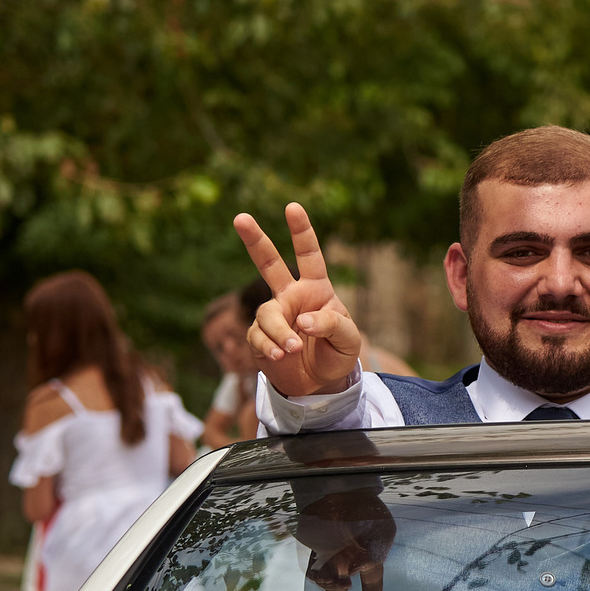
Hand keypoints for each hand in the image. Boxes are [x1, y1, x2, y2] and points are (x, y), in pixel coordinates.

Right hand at [234, 202, 364, 398]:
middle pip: (269, 263)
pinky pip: (258, 337)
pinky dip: (269, 347)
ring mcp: (274, 315)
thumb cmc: (337, 353)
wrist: (319, 383)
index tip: (293, 207)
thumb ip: (333, 325)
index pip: (309, 255)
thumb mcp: (349, 340)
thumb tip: (304, 320)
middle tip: (241, 218)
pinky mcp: (259, 338)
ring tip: (293, 349)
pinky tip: (281, 356)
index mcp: (316, 288)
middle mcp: (291, 296)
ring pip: (266, 313)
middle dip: (255, 240)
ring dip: (278, 331)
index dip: (302, 231)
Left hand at [292, 481, 394, 590]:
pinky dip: (318, 576)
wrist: (341, 488)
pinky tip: (324, 572)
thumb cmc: (367, 509)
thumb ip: (374, 555)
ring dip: (331, 587)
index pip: (372, 583)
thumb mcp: (383, 532)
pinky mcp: (312, 550)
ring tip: (337, 581)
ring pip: (327, 583)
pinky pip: (313, 571)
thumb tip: (355, 574)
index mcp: (369, 557)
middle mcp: (347, 560)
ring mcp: (329, 556)